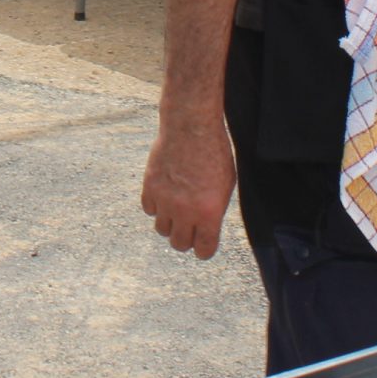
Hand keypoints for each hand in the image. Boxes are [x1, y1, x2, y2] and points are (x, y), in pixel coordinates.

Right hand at [140, 112, 236, 259]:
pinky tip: (165, 193)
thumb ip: (215, 210)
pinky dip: (156, 206)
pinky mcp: (150, 187)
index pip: (203, 250)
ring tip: (177, 209)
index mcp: (209, 213)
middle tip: (189, 227)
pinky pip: (150, 210)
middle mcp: (185, 211)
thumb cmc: (214, 153)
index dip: (204, 249)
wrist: (191, 127)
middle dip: (186, 238)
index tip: (204, 243)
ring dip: (170, 223)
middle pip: (179, 244)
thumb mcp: (226, 185)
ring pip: (162, 230)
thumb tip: (206, 226)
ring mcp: (165, 200)